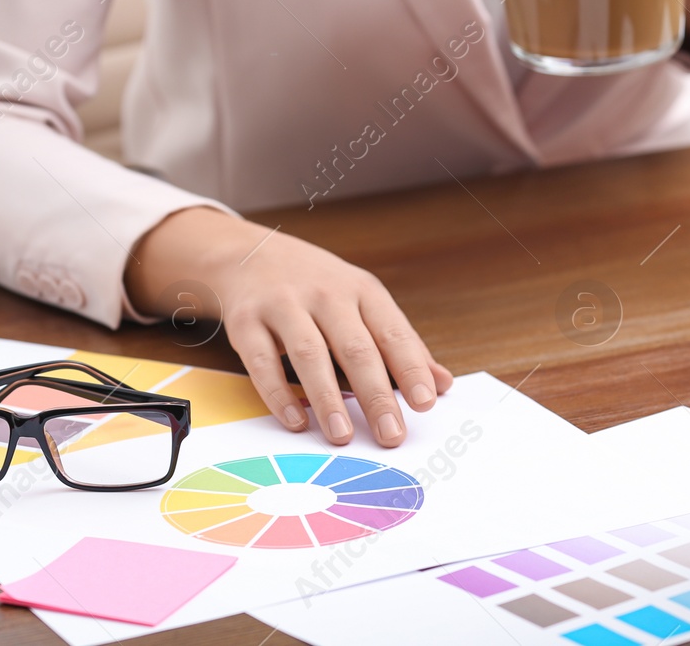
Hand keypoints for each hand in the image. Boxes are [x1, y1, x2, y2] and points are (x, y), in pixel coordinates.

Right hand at [125, 207, 453, 446]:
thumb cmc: (317, 286)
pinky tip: (296, 421)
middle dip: (375, 394)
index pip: (392, 332)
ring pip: (309, 354)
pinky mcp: (246, 321)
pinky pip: (262, 361)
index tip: (426, 403)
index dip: (410, 368)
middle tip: (391, 434)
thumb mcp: (363, 301)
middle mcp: (325, 294)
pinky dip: (279, 394)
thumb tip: (443, 383)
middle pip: (355, 347)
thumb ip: (401, 344)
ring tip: (343, 436)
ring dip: (327, 398)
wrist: (248, 253)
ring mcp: (283, 305)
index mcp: (361, 290)